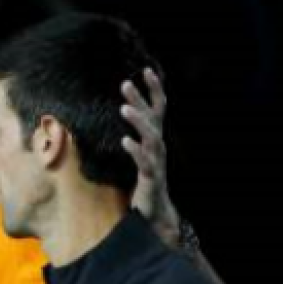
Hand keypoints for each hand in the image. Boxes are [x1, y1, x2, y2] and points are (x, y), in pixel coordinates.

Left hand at [121, 68, 180, 243]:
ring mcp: (157, 162)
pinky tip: (125, 140)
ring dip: (138, 121)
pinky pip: (145, 162)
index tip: (145, 69)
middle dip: (140, 99)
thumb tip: (123, 115)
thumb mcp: (139, 154)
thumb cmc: (146, 182)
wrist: (155, 213)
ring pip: (151, 137)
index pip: (158, 109)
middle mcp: (159, 147)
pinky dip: (136, 150)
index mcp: (155, 139)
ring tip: (124, 108)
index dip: (154, 90)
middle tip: (125, 83)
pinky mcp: (152, 178)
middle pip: (153, 118)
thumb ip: (136, 136)